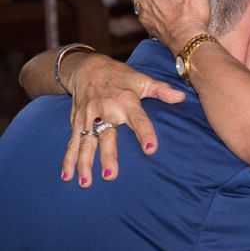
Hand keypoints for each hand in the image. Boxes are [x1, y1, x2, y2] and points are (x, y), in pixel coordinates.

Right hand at [61, 54, 184, 186]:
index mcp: (126, 101)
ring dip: (85, 163)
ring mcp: (88, 117)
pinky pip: (72, 142)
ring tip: (87, 183)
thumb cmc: (121, 77)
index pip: (139, 119)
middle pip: (107, 135)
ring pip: (86, 142)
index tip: (151, 148)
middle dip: (108, 155)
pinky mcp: (76, 121)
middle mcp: (105, 110)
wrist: (87, 67)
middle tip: (110, 175)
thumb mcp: (142, 79)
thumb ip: (161, 90)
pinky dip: (68, 159)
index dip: (145, 133)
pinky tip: (67, 176)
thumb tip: (181, 98)